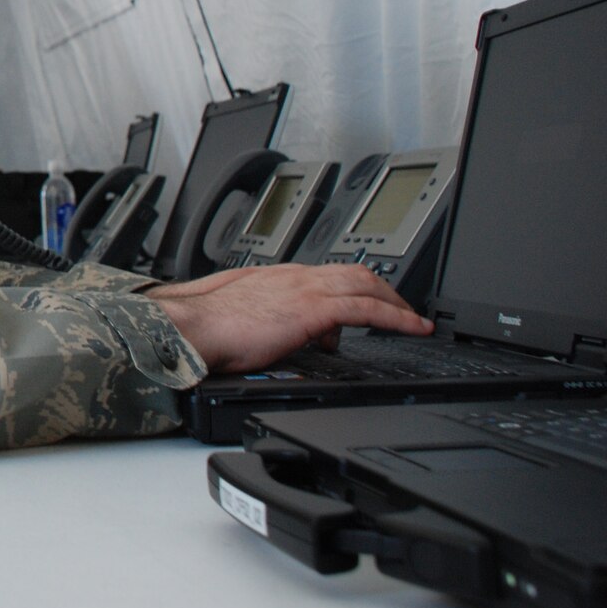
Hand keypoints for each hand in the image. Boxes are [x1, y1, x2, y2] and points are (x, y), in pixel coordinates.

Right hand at [145, 263, 432, 372]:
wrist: (191, 326)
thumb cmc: (204, 328)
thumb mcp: (240, 318)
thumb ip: (265, 321)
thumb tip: (278, 334)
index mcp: (277, 278)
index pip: (327, 276)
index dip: (355, 288)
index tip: (369, 303)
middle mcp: (295, 276)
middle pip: (355, 272)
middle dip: (385, 290)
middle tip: (404, 311)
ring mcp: (305, 289)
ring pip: (367, 284)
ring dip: (397, 302)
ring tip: (415, 321)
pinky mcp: (313, 309)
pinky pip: (367, 308)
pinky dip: (397, 317)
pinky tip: (414, 328)